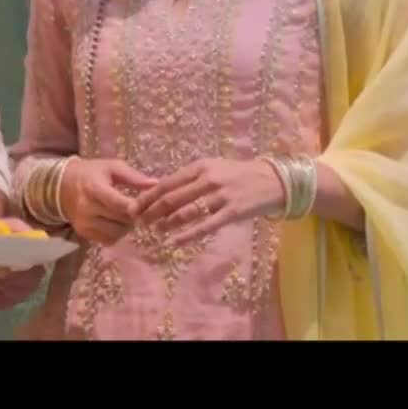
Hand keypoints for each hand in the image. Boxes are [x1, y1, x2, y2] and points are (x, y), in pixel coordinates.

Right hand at [62, 158, 157, 244]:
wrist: (62, 185)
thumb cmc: (92, 173)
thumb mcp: (111, 167)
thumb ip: (133, 177)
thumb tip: (156, 185)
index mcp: (94, 188)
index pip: (116, 202)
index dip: (133, 207)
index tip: (144, 208)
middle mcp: (86, 207)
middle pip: (120, 219)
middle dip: (133, 216)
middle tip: (138, 210)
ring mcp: (84, 222)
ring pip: (116, 232)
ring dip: (126, 226)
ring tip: (126, 216)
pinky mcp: (84, 233)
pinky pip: (108, 239)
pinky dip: (116, 233)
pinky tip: (115, 223)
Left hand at [132, 159, 284, 246]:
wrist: (273, 180)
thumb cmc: (238, 174)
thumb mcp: (212, 167)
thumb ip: (189, 178)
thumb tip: (161, 190)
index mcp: (199, 167)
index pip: (166, 183)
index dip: (147, 196)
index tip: (133, 207)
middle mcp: (207, 179)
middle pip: (171, 198)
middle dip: (151, 211)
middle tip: (138, 222)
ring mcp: (220, 196)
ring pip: (186, 212)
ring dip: (167, 223)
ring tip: (154, 231)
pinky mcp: (232, 211)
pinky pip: (206, 225)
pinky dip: (188, 234)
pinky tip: (175, 241)